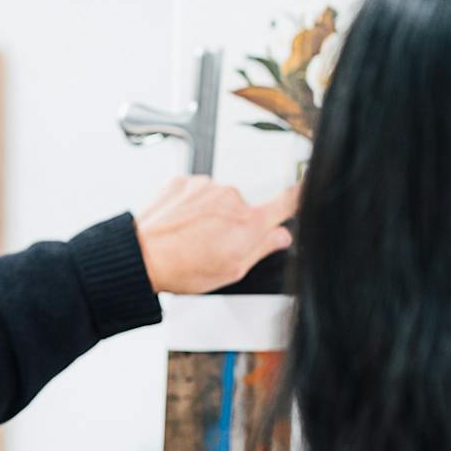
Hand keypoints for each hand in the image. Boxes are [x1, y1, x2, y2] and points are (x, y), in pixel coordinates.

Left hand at [134, 176, 297, 294]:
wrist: (142, 255)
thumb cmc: (183, 267)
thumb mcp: (232, 270)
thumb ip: (262, 249)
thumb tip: (280, 236)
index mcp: (250, 222)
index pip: (287, 201)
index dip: (300, 195)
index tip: (307, 187)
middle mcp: (232, 197)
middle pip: (244, 208)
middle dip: (234, 223)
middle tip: (213, 245)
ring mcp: (207, 186)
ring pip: (217, 200)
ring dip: (209, 215)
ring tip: (190, 238)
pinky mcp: (184, 181)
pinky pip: (195, 193)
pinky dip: (190, 207)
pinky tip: (179, 226)